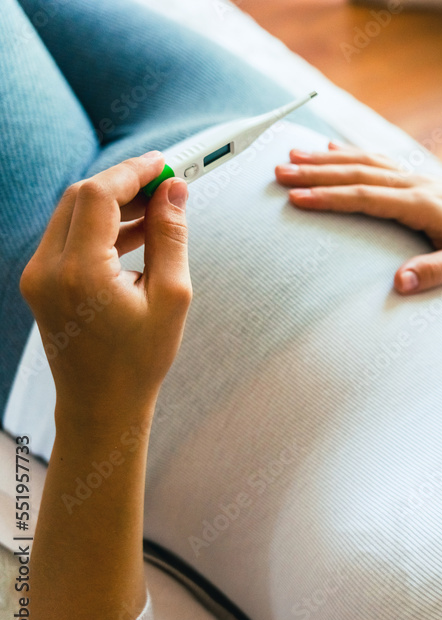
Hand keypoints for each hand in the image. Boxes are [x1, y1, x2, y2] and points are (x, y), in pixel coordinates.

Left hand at [19, 152, 191, 418]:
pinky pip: (69, 235)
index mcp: (80, 273)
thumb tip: (174, 192)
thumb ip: (171, 237)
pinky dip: (101, 225)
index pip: (98, 196)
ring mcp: (38, 275)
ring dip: (113, 202)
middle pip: (81, 197)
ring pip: (73, 213)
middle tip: (165, 182)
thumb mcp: (172, 297)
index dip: (133, 171)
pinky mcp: (41, 281)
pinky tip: (136, 231)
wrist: (102, 404)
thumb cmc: (139, 360)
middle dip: (124, 182)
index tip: (165, 164)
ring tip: (158, 207)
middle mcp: (48, 269)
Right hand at [275, 142, 441, 293]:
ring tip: (291, 157)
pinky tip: (328, 149)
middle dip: (315, 173)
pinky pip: (376, 160)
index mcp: (421, 205)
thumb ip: (435, 272)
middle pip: (356, 174)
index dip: (331, 197)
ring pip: (363, 162)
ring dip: (325, 160)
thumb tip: (399, 283)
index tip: (297, 198)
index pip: (366, 197)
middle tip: (278, 172)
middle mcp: (413, 184)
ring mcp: (413, 178)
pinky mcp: (413, 178)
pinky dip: (349, 153)